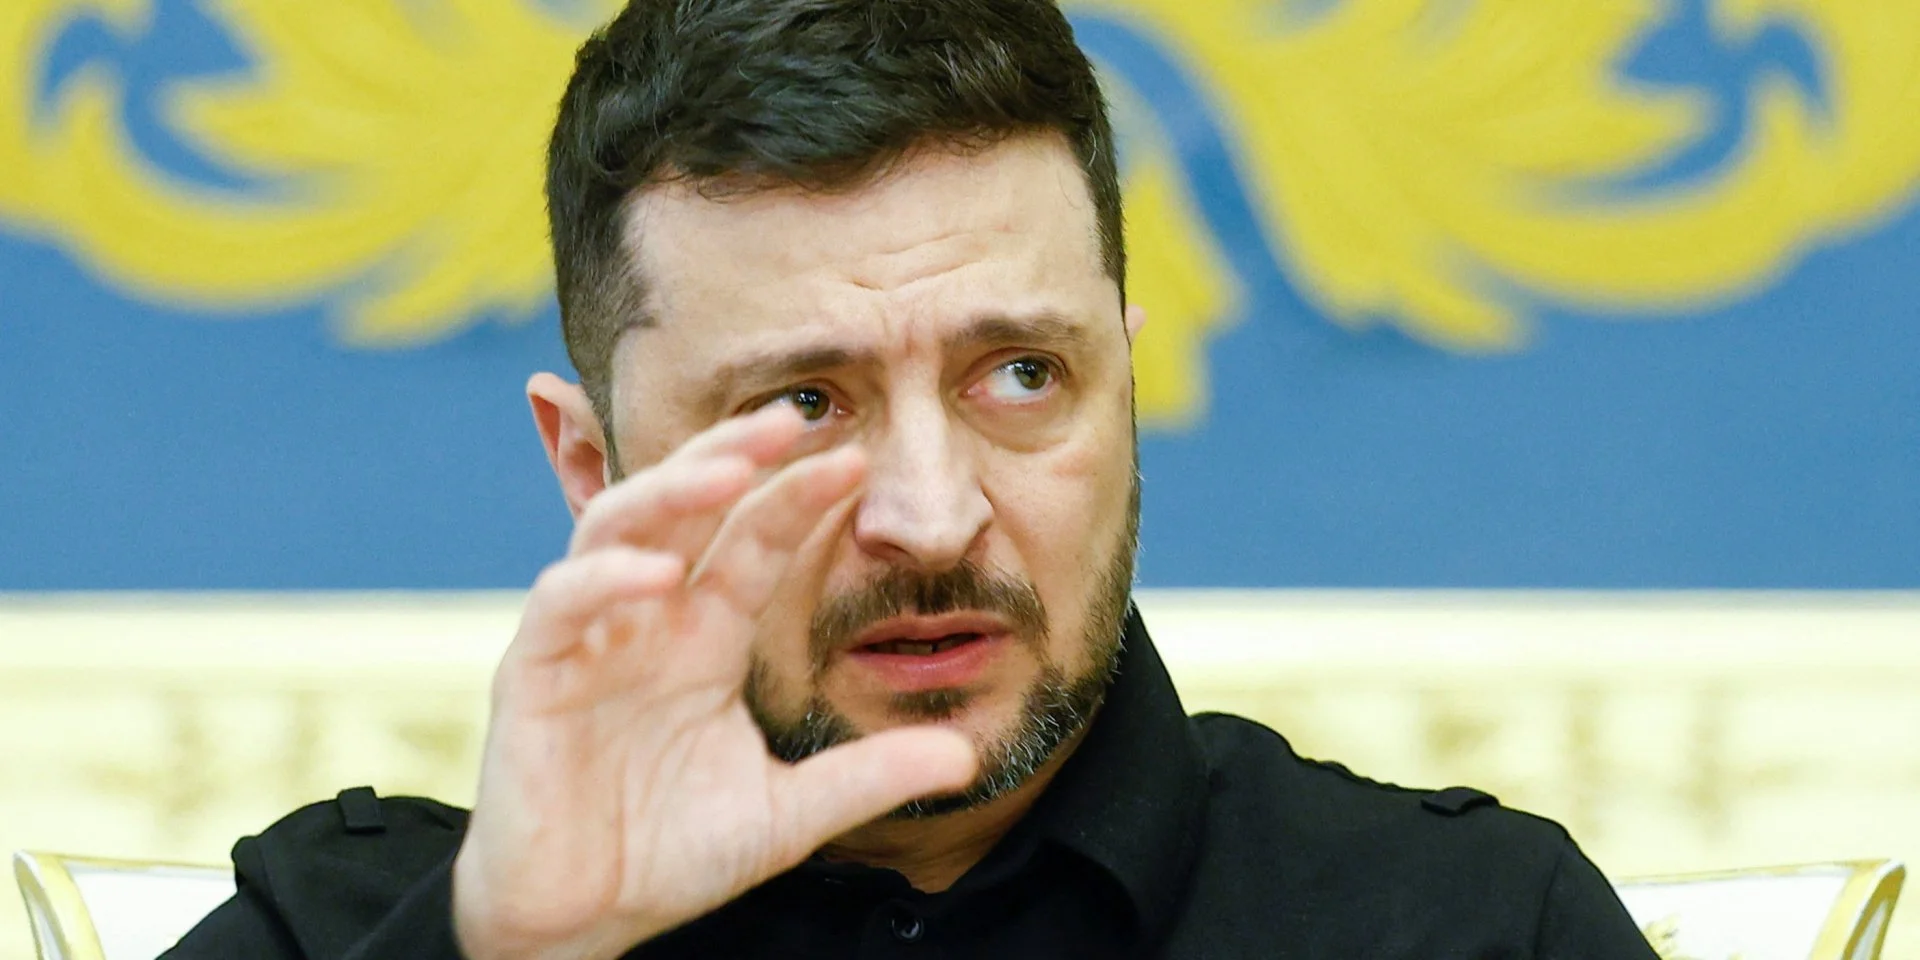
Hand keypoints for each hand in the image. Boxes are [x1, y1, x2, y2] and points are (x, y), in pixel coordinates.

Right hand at [451, 406, 977, 959]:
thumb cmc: (668, 854)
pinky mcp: (532, 678)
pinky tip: (657, 577)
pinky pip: (560, 606)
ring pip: (614, 529)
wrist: (579, 923)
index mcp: (703, 639)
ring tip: (725, 471)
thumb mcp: (787, 815)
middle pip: (681, 509)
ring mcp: (585, 641)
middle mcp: (645, 622)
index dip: (795, 500)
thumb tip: (967, 757)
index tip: (855, 461)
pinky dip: (604, 582)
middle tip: (788, 419)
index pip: (752, 545)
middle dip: (728, 457)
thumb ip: (867, 777)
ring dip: (667, 493)